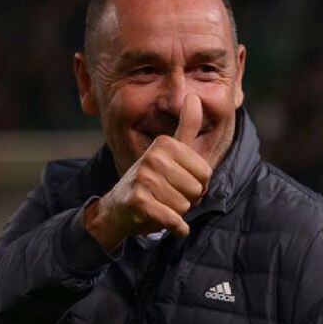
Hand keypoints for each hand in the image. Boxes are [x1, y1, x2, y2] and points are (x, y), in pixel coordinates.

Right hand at [84, 94, 212, 250]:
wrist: (117, 209)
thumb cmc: (149, 182)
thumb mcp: (169, 152)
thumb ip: (186, 127)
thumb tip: (194, 96)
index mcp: (165, 143)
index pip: (205, 173)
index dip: (196, 185)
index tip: (176, 182)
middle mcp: (153, 156)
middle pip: (196, 190)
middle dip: (186, 201)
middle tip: (166, 197)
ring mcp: (144, 178)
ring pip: (184, 206)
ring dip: (176, 214)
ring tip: (159, 205)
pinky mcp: (139, 201)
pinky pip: (173, 220)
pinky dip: (174, 228)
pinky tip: (162, 222)